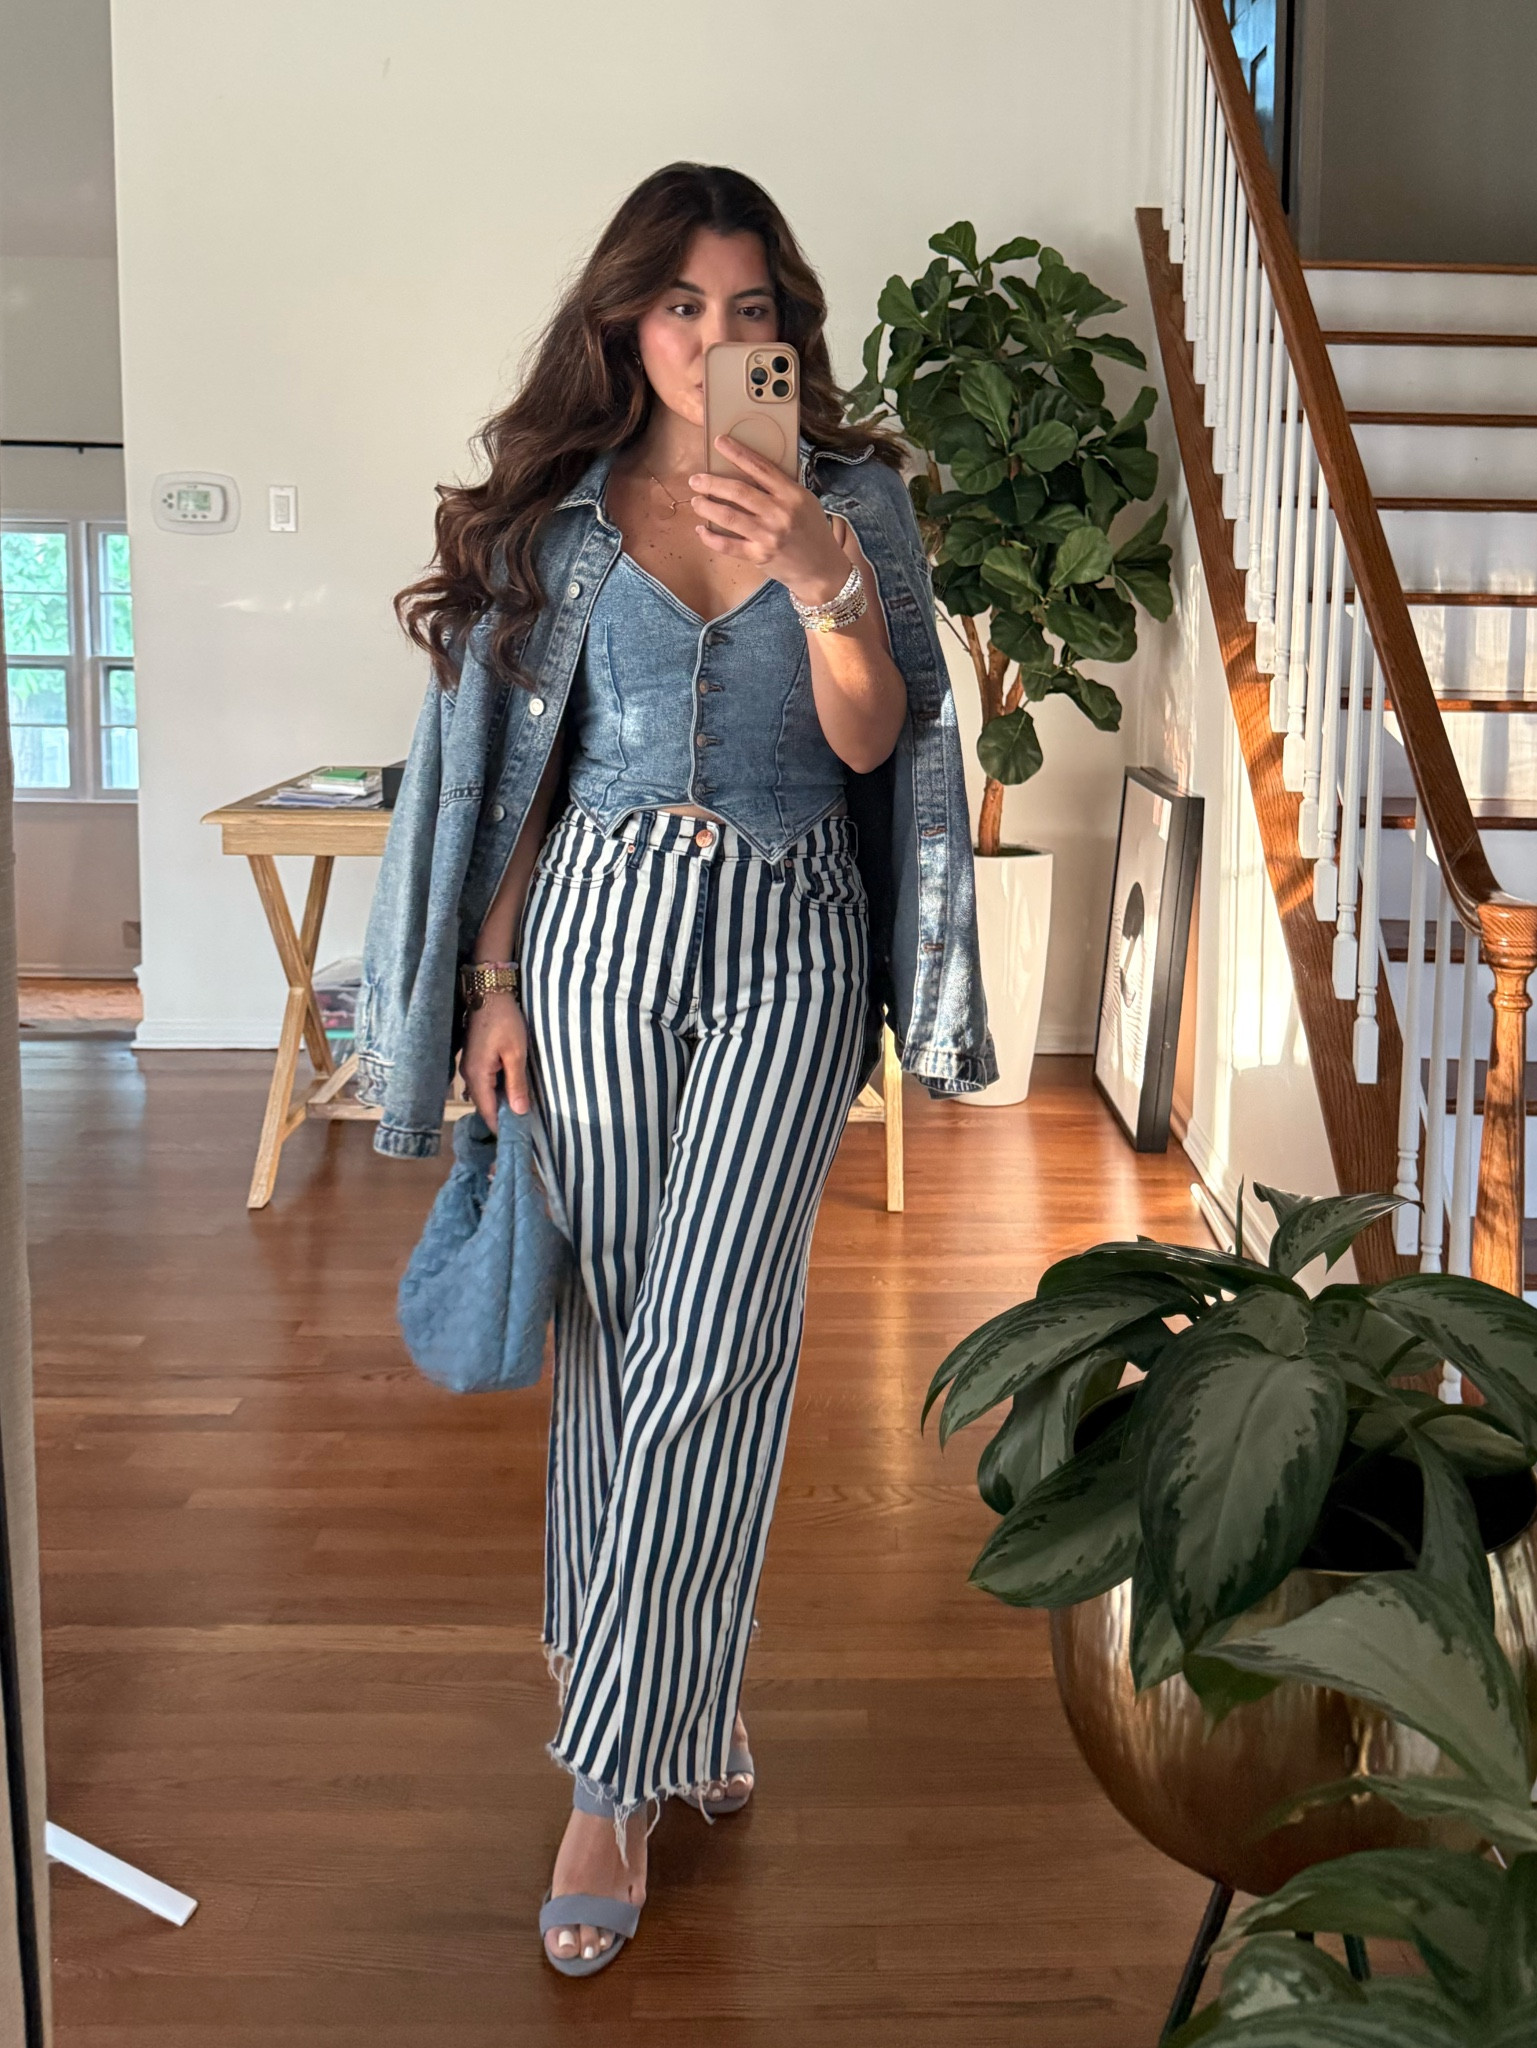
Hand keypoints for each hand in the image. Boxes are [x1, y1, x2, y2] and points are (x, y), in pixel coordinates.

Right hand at [460, 993, 529, 1123]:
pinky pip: (483, 1083)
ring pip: (483, 1094)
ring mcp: (468, 1067)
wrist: (489, 993)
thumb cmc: (505, 1021)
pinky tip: (510, 1092)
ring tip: (517, 1114)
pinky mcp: (473, 1059)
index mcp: (477, 1076)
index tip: (516, 1139)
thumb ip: (517, 1084)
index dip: (501, 1126)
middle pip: (483, 1105)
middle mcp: (468, 1075)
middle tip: (521, 1129)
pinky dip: (495, 1091)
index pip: (487, 1111)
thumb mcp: (516, 1053)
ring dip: (498, 1104)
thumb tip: (519, 1112)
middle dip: (500, 1117)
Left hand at [689, 436, 850, 604]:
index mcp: (792, 494)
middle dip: (712, 483)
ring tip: (696, 501)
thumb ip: (782, 487)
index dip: (737, 453)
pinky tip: (701, 530)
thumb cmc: (812, 532)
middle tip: (695, 479)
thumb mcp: (805, 502)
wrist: (822, 570)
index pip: (760, 467)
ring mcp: (769, 535)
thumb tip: (751, 469)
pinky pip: (728, 545)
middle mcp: (780, 513)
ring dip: (707, 507)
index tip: (719, 442)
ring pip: (729, 516)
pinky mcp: (759, 555)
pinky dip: (711, 537)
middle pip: (739, 491)